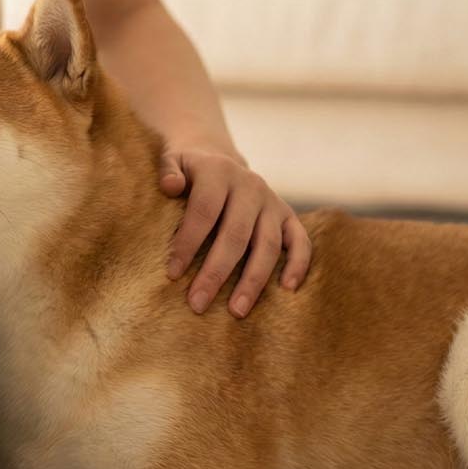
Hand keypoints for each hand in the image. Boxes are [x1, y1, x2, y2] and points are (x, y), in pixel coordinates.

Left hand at [160, 143, 311, 316]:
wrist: (216, 157)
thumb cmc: (188, 170)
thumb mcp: (172, 159)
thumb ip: (167, 170)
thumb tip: (171, 187)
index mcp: (219, 172)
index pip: (204, 211)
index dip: (188, 242)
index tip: (172, 274)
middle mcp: (250, 186)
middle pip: (235, 234)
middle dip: (215, 272)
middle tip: (197, 304)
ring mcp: (272, 201)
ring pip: (267, 245)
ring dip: (252, 280)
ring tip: (236, 311)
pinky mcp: (288, 215)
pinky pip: (300, 242)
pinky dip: (297, 264)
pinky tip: (287, 290)